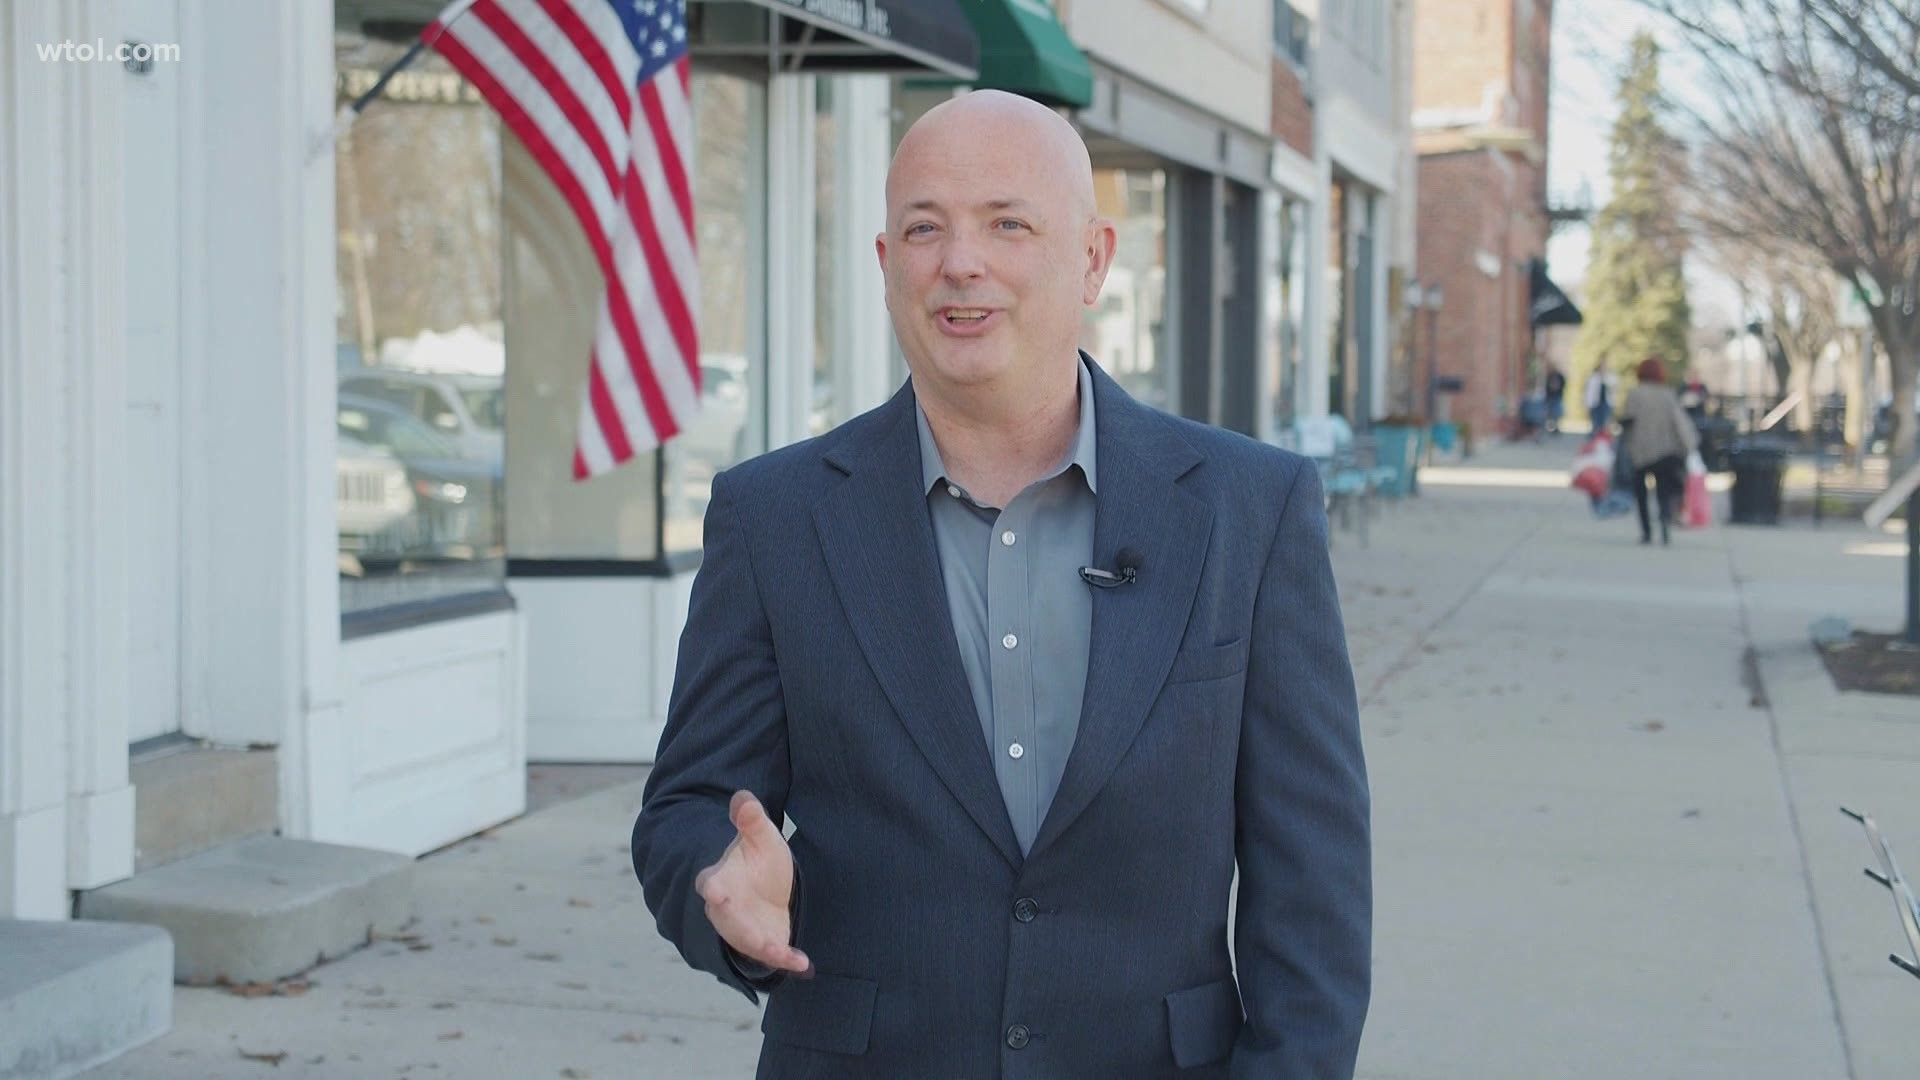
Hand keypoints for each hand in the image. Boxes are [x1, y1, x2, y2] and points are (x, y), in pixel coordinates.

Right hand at [694, 790, 809, 974]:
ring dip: (764, 948)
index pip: (711, 883)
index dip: (713, 888)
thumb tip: (743, 798)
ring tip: (782, 954)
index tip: (715, 892)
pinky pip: (771, 954)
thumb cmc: (759, 858)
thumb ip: (752, 820)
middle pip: (727, 919)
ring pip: (748, 942)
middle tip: (753, 936)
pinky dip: (786, 960)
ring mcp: (743, 929)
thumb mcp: (761, 836)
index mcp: (721, 879)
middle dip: (737, 926)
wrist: (770, 887)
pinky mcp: (762, 944)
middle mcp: (726, 909)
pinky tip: (803, 963)